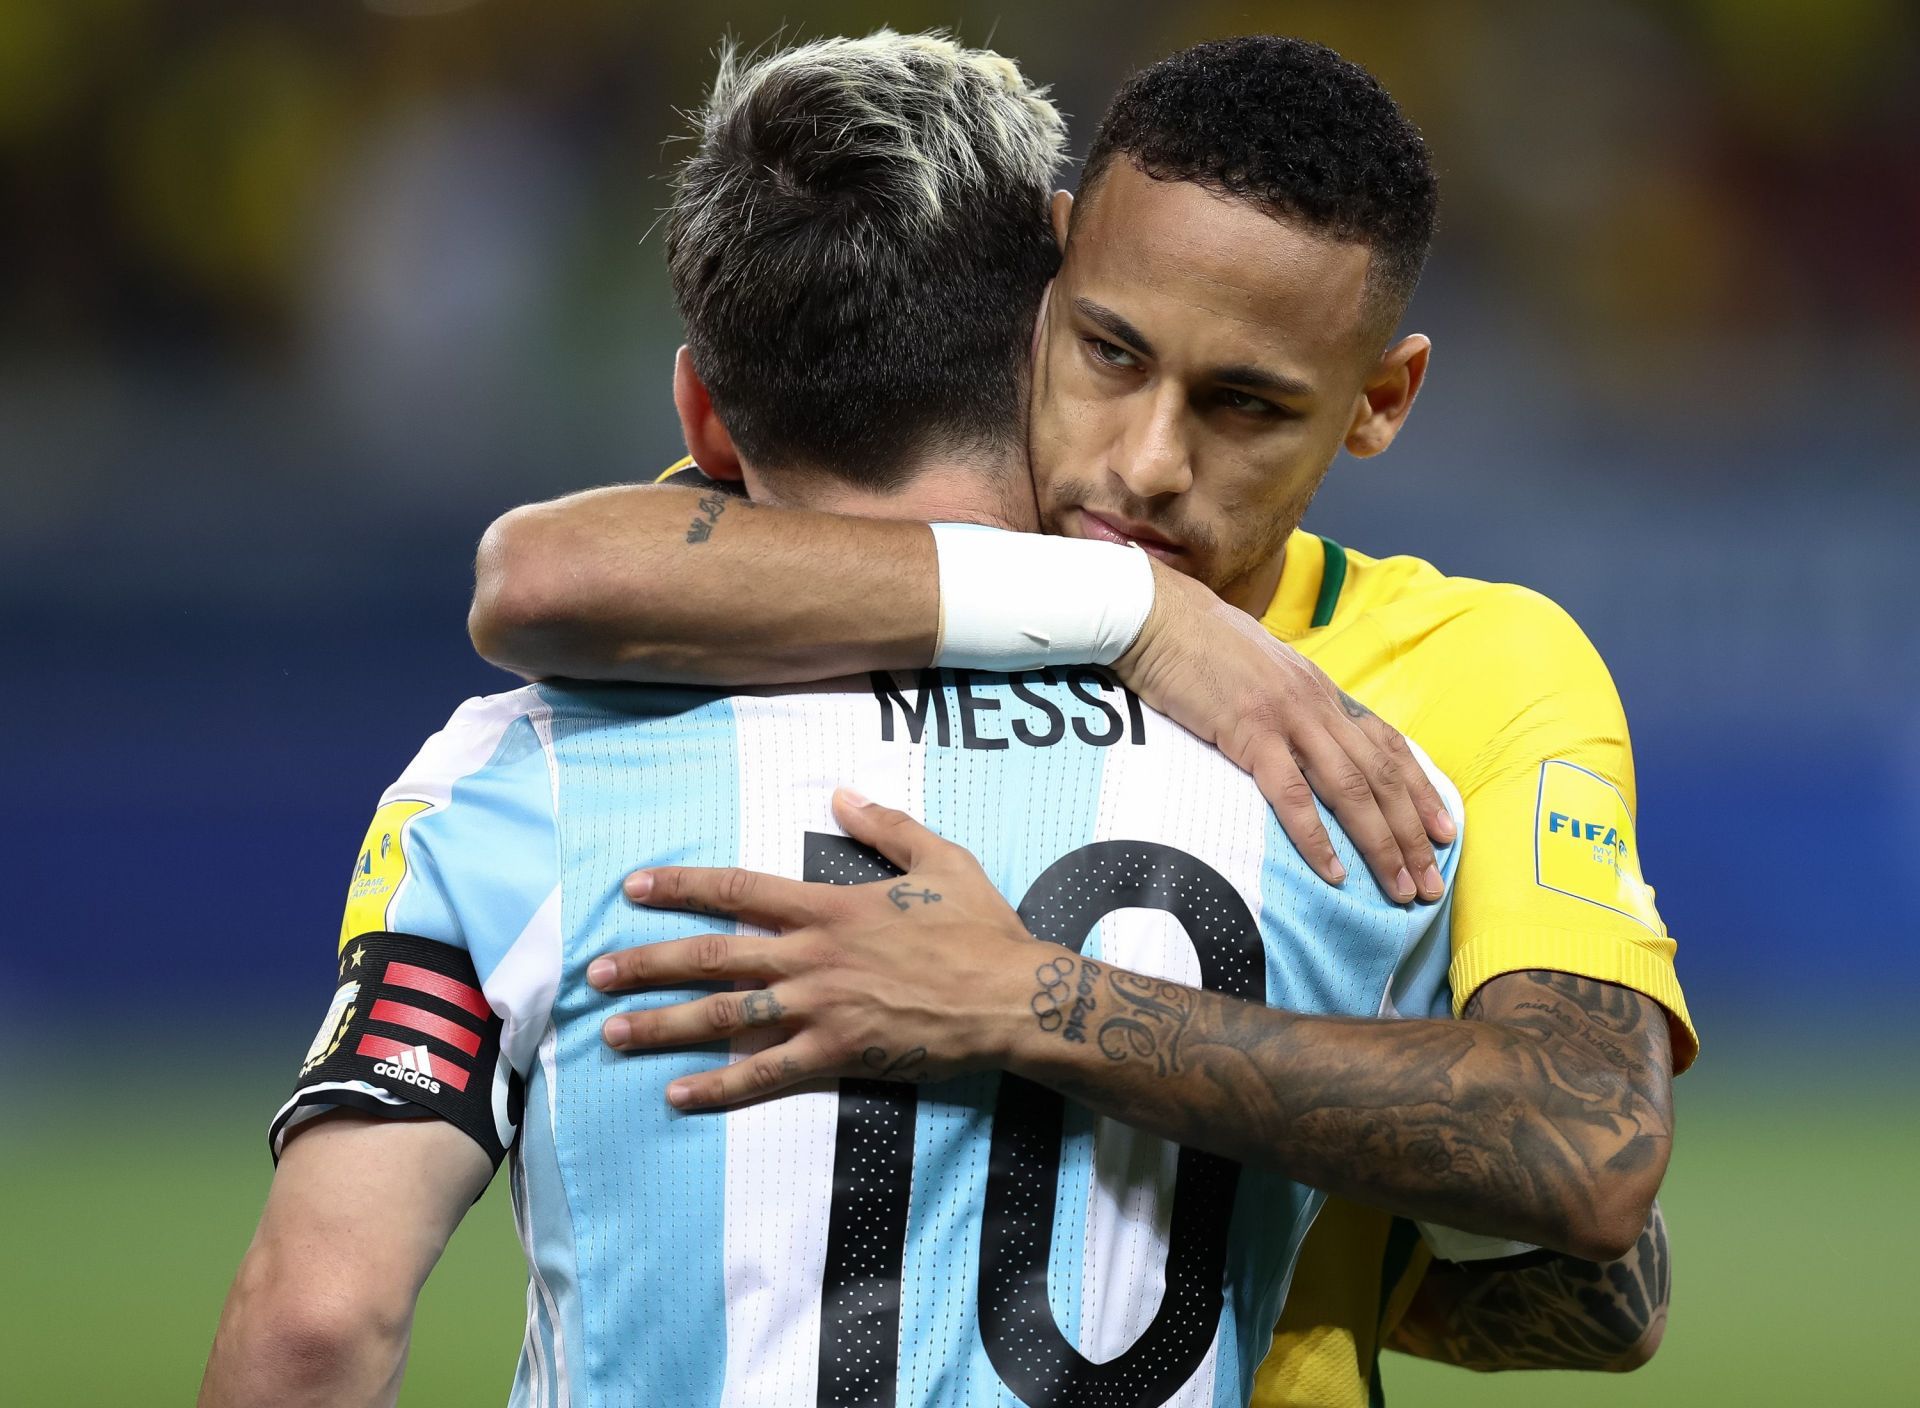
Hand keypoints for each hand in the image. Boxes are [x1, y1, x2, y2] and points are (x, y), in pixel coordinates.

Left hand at [586, 790, 1046, 1107]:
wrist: (1013, 997)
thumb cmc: (982, 928)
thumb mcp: (941, 857)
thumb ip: (886, 826)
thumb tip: (839, 795)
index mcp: (831, 906)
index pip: (738, 890)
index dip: (681, 887)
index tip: (634, 887)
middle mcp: (813, 956)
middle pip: (712, 956)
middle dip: (647, 963)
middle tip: (595, 973)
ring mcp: (821, 1008)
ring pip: (725, 1017)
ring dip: (663, 1025)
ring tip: (613, 1033)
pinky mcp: (838, 1054)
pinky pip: (766, 1073)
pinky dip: (719, 1087)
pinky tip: (678, 1096)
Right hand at [1114, 560, 1454, 901]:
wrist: (1157, 617)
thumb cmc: (1199, 645)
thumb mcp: (1262, 671)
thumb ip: (1289, 704)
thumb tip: (1303, 736)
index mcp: (1322, 691)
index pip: (1388, 745)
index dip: (1421, 791)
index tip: (1446, 831)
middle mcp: (1317, 704)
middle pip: (1380, 776)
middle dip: (1412, 834)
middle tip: (1430, 884)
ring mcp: (1286, 717)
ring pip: (1350, 789)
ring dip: (1380, 843)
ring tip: (1398, 888)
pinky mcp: (1249, 732)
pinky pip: (1291, 793)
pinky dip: (1316, 837)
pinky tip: (1333, 872)